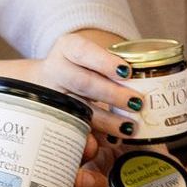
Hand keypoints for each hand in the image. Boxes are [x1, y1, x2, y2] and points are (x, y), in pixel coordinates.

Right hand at [0, 30, 139, 139]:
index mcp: (68, 48)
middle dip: (111, 93)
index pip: (84, 51)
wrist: (46, 81)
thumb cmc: (81, 66)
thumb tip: (140, 75)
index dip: (105, 62)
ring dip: (107, 119)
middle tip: (137, 102)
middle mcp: (57, 70)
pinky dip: (97, 135)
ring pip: (79, 108)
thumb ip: (111, 63)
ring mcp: (54, 95)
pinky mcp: (56, 117)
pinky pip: (76, 128)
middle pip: (83, 82)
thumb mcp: (90, 55)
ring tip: (130, 126)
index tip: (127, 71)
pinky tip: (114, 139)